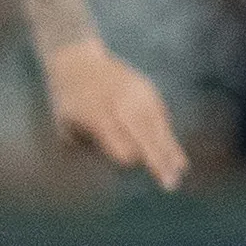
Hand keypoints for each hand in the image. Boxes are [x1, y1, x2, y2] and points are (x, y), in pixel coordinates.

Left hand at [41, 38, 187, 191]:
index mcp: (95, 113)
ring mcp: (137, 93)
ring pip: (158, 126)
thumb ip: (86, 147)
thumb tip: (109, 170)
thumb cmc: (69, 101)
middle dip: (157, 161)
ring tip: (180, 171)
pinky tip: (175, 154)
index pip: (119, 141)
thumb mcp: (66, 125)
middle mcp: (119, 103)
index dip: (125, 157)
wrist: (78, 60)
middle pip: (143, 135)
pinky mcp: (148, 89)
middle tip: (169, 184)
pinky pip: (161, 115)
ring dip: (170, 150)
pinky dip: (167, 135)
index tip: (128, 167)